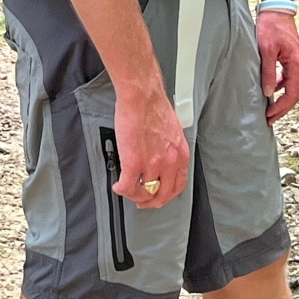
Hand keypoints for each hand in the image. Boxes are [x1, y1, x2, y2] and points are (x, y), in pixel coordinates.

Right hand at [112, 84, 188, 208]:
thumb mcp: (172, 131)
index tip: (159, 196)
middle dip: (152, 202)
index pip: (178, 185)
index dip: (166, 195)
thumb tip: (161, 156)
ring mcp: (152, 165)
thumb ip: (170, 148)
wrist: (142, 97)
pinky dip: (121, 189)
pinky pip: (127, 186)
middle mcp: (170, 162)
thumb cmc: (154, 107)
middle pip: (163, 194)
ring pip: (144, 192)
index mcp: (180, 154)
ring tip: (128, 191)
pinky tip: (118, 186)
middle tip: (143, 202)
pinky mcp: (134, 163)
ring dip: (135, 195)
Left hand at [256, 8, 298, 122]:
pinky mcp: (291, 58)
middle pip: (295, 92)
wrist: (277, 9)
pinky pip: (288, 78)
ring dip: (282, 99)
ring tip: (270, 109)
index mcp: (297, 63)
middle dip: (283, 107)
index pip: (293, 92)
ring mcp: (296, 61)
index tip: (270, 115)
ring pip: (292, 86)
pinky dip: (280, 87)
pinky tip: (271, 91)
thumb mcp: (266, 50)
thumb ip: (268, 72)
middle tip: (270, 119)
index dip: (282, 107)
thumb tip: (269, 92)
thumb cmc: (272, 25)